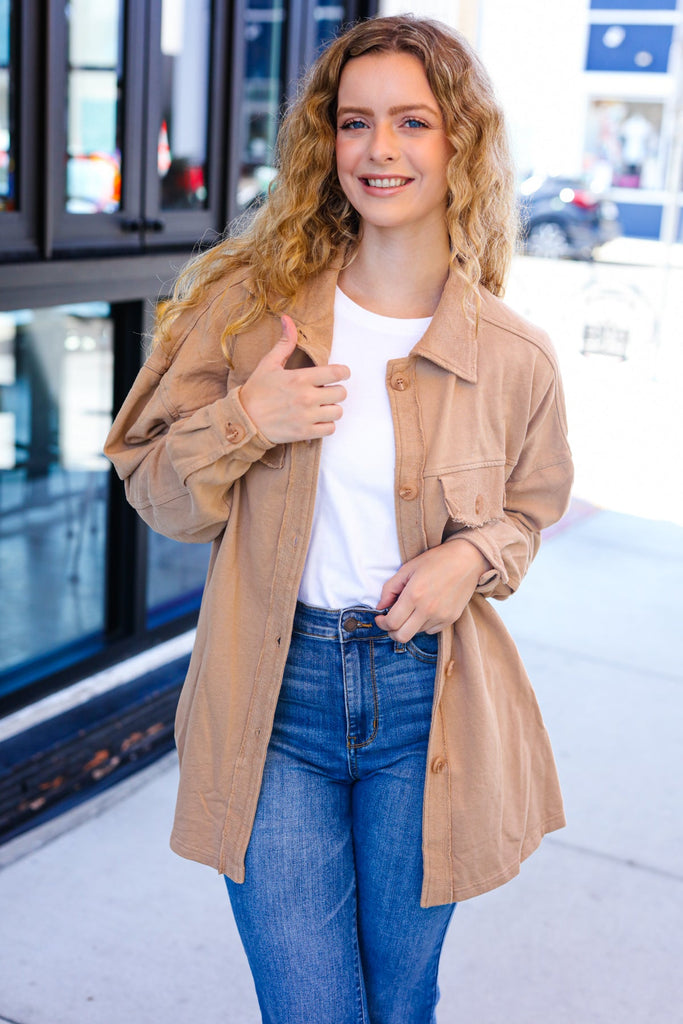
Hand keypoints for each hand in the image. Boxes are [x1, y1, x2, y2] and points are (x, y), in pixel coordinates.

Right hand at [240, 315, 349, 443]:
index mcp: (300, 377)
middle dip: (336, 391)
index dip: (343, 372)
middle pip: (341, 393)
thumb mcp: (269, 363)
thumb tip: (288, 319)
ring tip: (321, 406)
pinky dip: (326, 425)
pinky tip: (317, 420)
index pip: (337, 373)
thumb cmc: (257, 390)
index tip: (341, 374)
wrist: (244, 420)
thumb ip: (285, 343)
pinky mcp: (305, 433)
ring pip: (338, 412)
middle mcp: (306, 397)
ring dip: (332, 409)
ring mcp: (307, 416)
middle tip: (326, 391)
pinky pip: (330, 429)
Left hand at [375, 540, 490, 642]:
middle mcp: (427, 609)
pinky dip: (424, 624)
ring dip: (409, 625)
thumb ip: (390, 588)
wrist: (466, 560)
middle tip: (391, 622)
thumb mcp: (407, 568)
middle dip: (392, 632)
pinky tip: (426, 609)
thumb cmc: (436, 561)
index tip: (381, 617)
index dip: (382, 623)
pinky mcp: (451, 619)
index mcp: (414, 595)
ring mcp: (441, 616)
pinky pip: (431, 630)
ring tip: (412, 609)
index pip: (391, 622)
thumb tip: (380, 606)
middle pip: (402, 636)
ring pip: (416, 633)